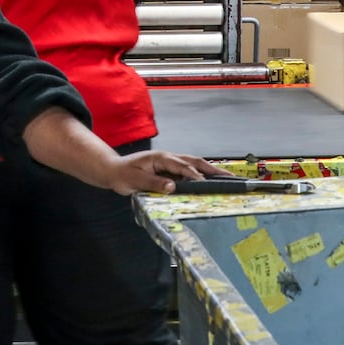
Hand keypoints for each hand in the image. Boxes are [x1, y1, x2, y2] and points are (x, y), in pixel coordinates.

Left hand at [106, 151, 230, 194]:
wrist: (114, 170)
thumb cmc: (123, 175)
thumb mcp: (136, 181)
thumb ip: (154, 183)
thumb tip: (172, 187)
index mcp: (161, 158)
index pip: (183, 167)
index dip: (196, 176)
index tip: (207, 185)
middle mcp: (168, 157)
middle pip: (194, 161)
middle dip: (212, 169)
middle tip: (230, 177)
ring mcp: (169, 162)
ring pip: (193, 163)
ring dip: (209, 170)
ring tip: (226, 178)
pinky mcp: (169, 168)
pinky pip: (188, 169)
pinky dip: (201, 173)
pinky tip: (209, 181)